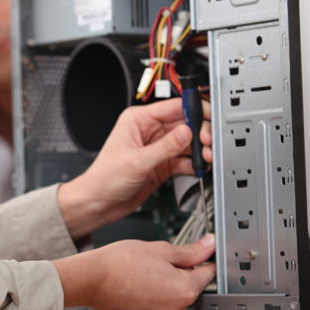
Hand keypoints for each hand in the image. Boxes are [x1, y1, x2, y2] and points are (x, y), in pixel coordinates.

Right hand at [53, 234, 215, 309]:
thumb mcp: (160, 249)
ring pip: (175, 294)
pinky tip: (141, 280)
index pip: (208, 273)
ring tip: (146, 269)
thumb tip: (208, 246)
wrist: (92, 279)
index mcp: (185, 291)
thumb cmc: (120, 264)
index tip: (196, 250)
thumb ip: (190, 251)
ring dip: (167, 281)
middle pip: (191, 285)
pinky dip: (156, 292)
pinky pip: (161, 303)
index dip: (202, 257)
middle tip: (159, 258)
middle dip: (181, 270)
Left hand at [58, 98, 210, 237]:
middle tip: (208, 143)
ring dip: (200, 150)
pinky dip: (194, 164)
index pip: (173, 107)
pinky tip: (198, 168)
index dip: (194, 110)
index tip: (210, 118)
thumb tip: (187, 132)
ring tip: (207, 157)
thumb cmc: (105, 178)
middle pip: (185, 124)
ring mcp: (157, 148)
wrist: (99, 203)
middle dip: (200, 133)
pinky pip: (184, 160)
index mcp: (138, 120)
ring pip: (188, 143)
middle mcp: (149, 131)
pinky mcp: (162, 164)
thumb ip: (166, 147)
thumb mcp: (137, 161)